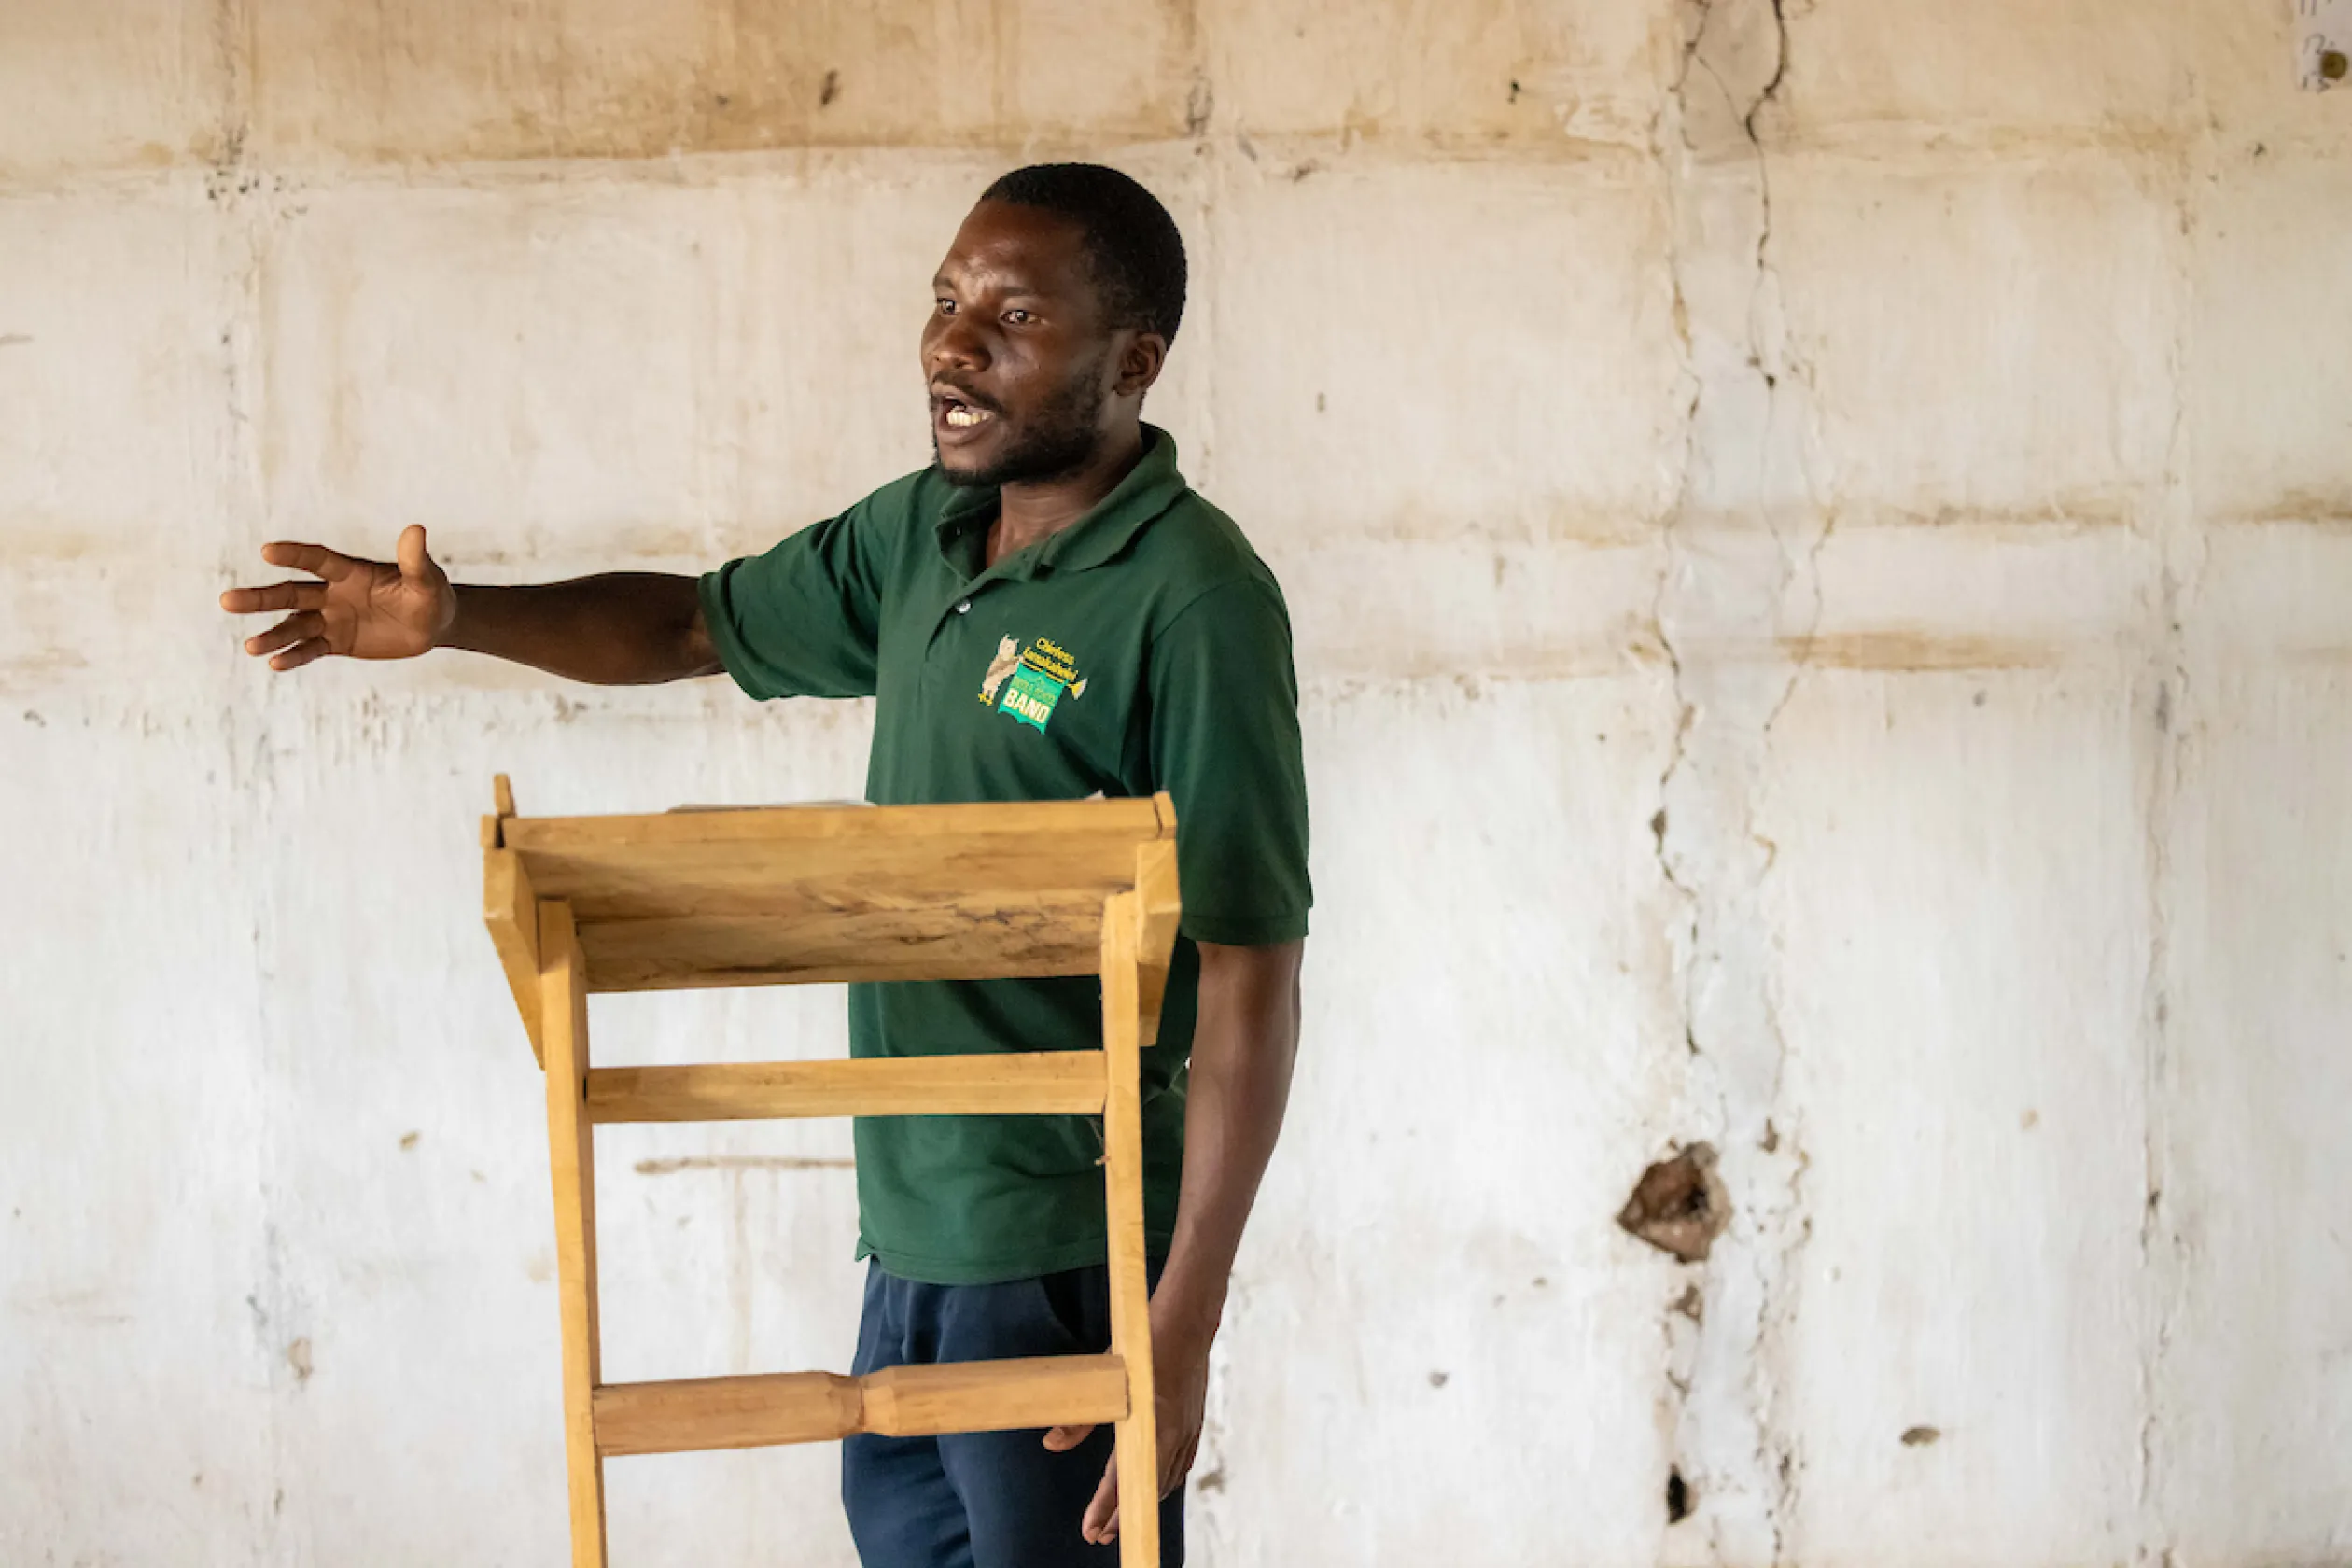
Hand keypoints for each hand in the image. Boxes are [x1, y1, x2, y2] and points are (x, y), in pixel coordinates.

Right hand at [220, 525, 453, 670]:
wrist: (430, 625)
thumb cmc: (429, 595)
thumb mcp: (426, 579)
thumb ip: (415, 560)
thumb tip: (416, 531)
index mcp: (350, 572)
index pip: (317, 560)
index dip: (294, 555)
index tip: (267, 551)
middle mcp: (333, 593)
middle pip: (291, 594)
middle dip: (261, 598)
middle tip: (226, 601)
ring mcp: (331, 619)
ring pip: (294, 625)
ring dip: (272, 635)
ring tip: (250, 647)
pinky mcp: (336, 642)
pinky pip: (310, 649)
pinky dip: (294, 656)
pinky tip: (274, 664)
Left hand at [1041, 1306, 1211, 1545]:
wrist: (1188, 1320)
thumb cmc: (1144, 1344)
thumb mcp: (1105, 1376)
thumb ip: (1080, 1415)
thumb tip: (1051, 1443)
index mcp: (1152, 1425)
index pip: (1123, 1478)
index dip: (1105, 1508)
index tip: (1090, 1532)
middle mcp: (1174, 1435)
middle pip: (1146, 1490)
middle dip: (1122, 1515)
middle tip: (1099, 1535)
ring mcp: (1188, 1431)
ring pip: (1165, 1481)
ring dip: (1142, 1502)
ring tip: (1120, 1518)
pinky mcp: (1194, 1424)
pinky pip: (1179, 1466)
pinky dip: (1163, 1483)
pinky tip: (1154, 1487)